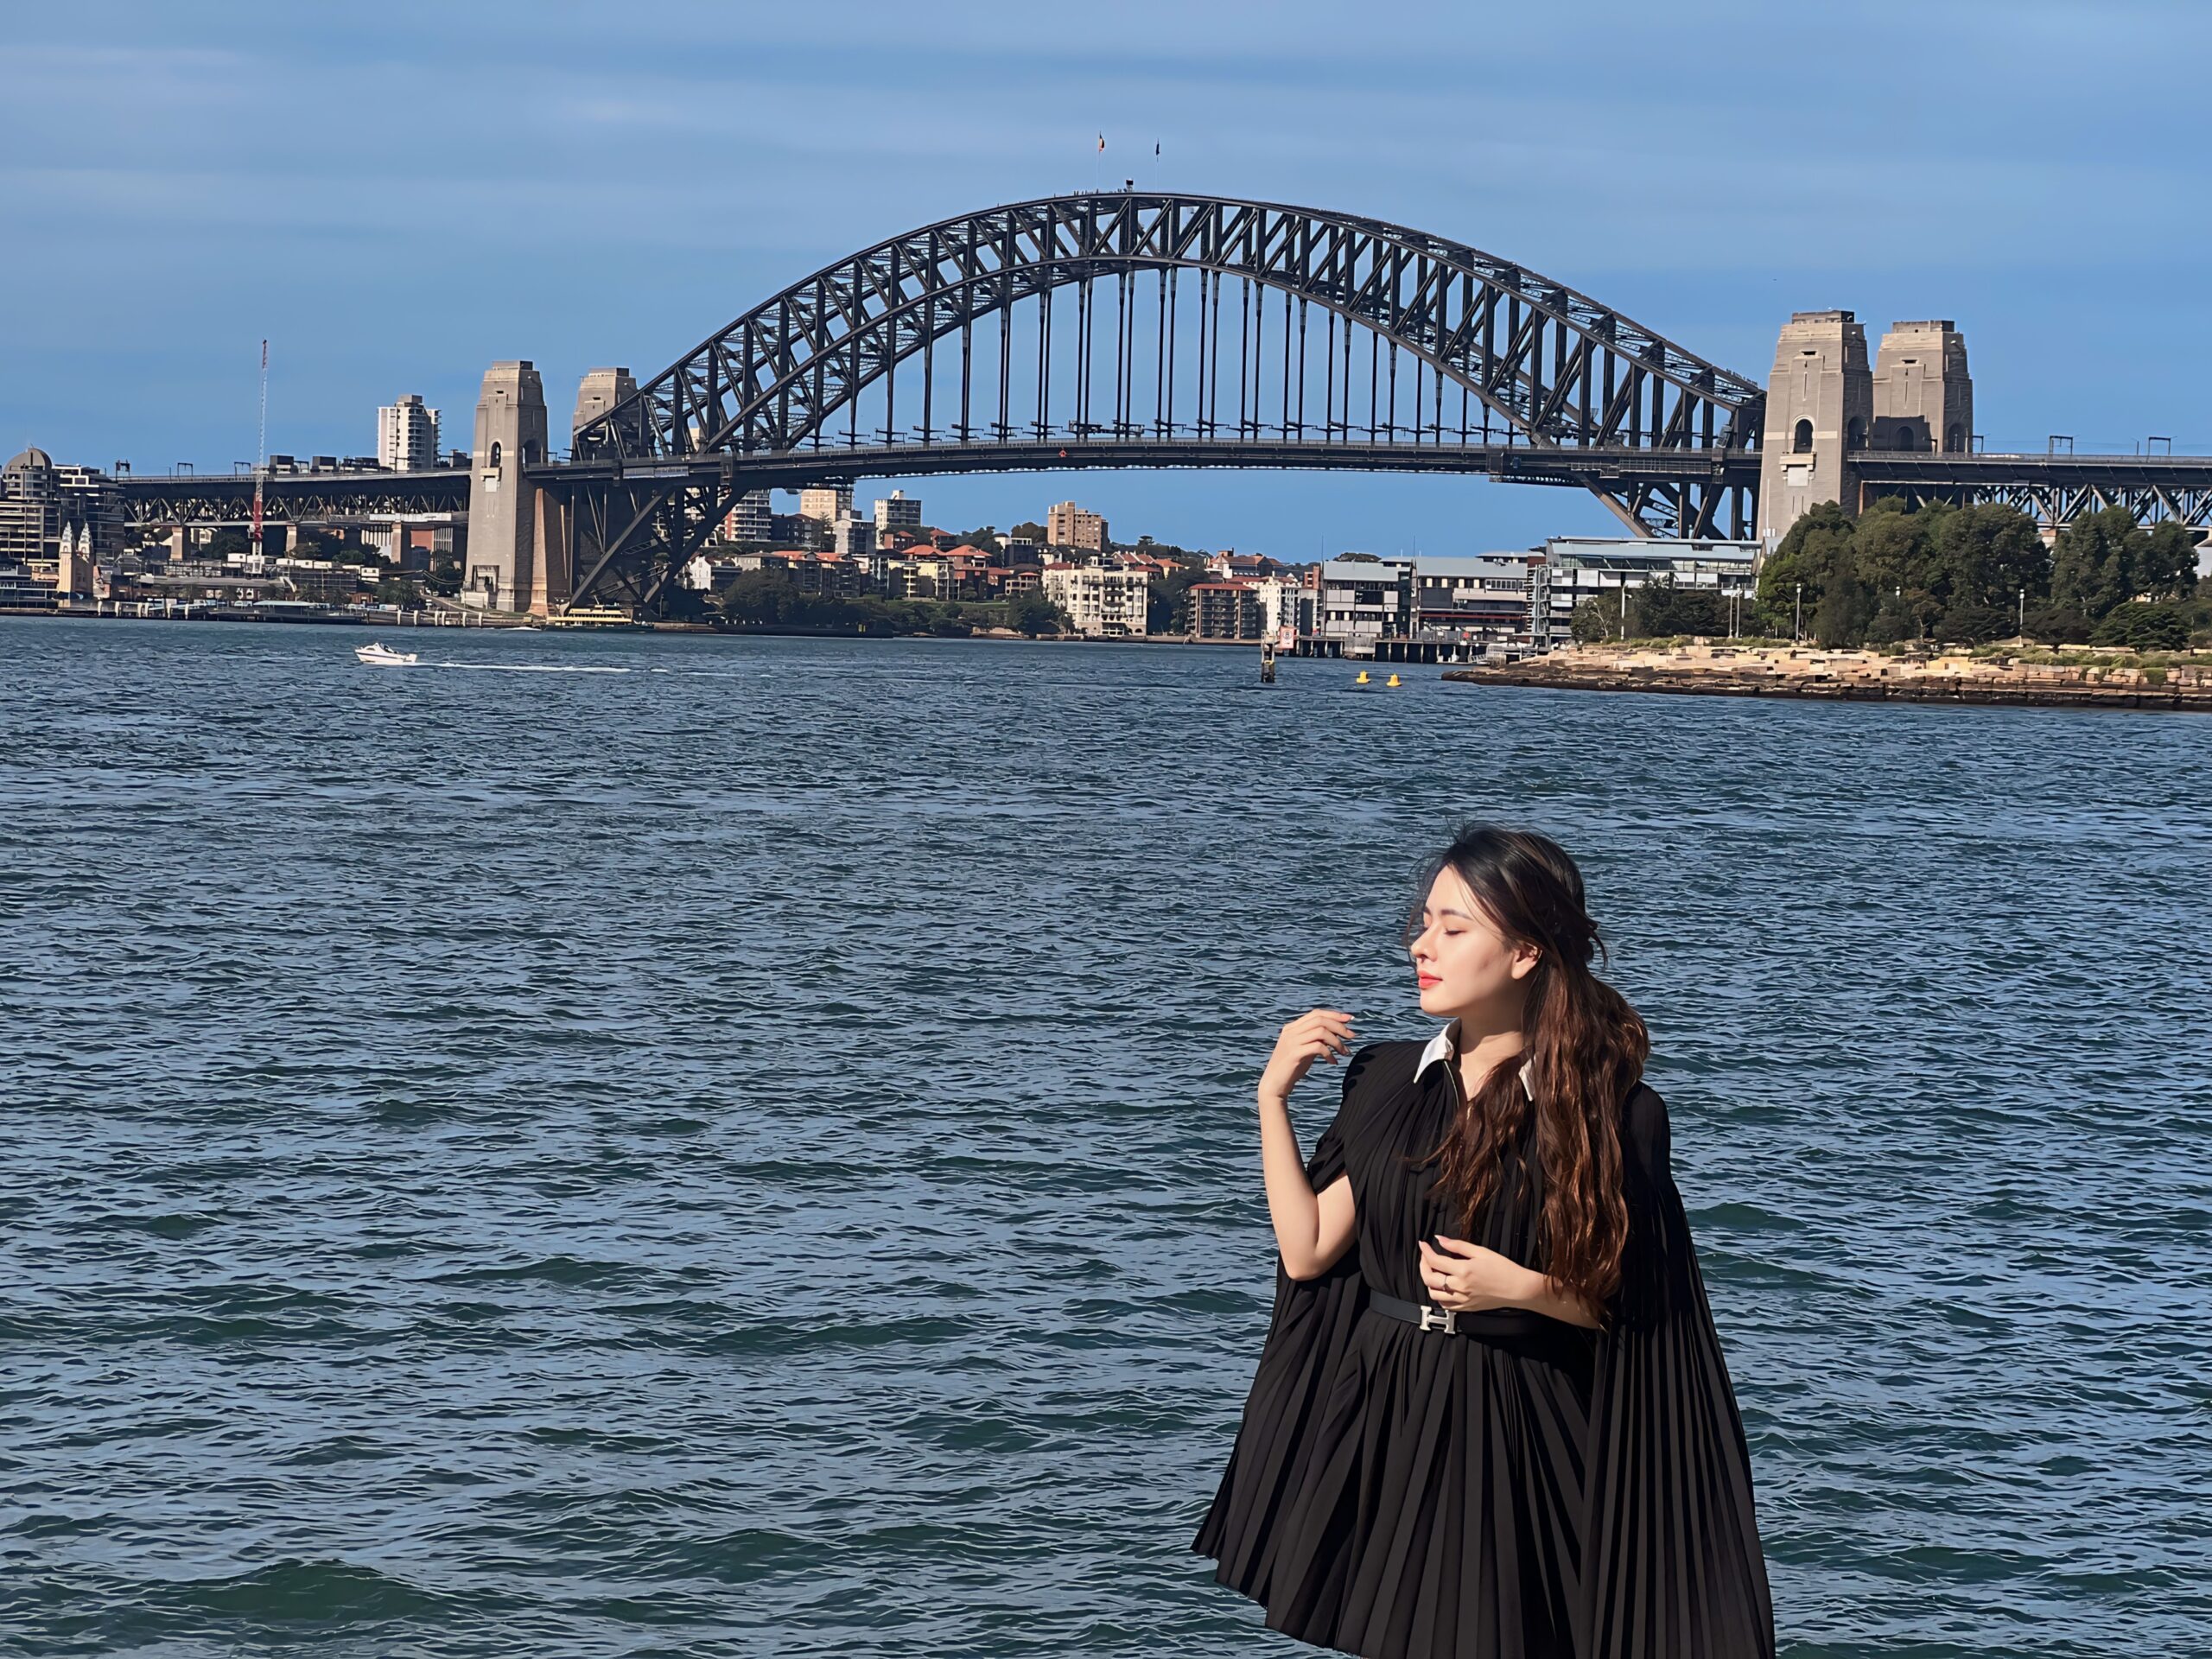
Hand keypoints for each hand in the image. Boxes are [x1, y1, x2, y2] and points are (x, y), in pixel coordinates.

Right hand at [1257, 1008, 1356, 1103]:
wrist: (1273, 1085)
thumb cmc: (1291, 1069)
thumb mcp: (1304, 1050)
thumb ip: (1315, 1040)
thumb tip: (1336, 1034)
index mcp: (1292, 1027)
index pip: (1316, 1013)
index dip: (1334, 1014)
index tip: (1350, 1019)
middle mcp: (1291, 1031)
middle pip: (1320, 1020)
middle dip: (1340, 1026)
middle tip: (1353, 1036)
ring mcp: (1291, 1042)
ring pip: (1321, 1031)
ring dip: (1337, 1041)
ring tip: (1345, 1052)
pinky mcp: (1294, 1054)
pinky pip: (1318, 1047)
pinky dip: (1330, 1054)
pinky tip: (1333, 1063)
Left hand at [1417, 1235, 1539, 1313]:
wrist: (1518, 1288)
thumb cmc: (1503, 1268)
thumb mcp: (1481, 1251)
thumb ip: (1458, 1246)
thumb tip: (1440, 1239)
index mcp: (1463, 1270)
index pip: (1435, 1260)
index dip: (1425, 1251)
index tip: (1423, 1244)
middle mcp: (1460, 1287)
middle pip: (1429, 1278)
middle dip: (1423, 1265)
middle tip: (1426, 1257)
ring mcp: (1462, 1299)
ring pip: (1434, 1294)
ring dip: (1429, 1282)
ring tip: (1433, 1271)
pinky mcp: (1466, 1308)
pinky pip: (1445, 1305)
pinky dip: (1439, 1296)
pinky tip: (1443, 1287)